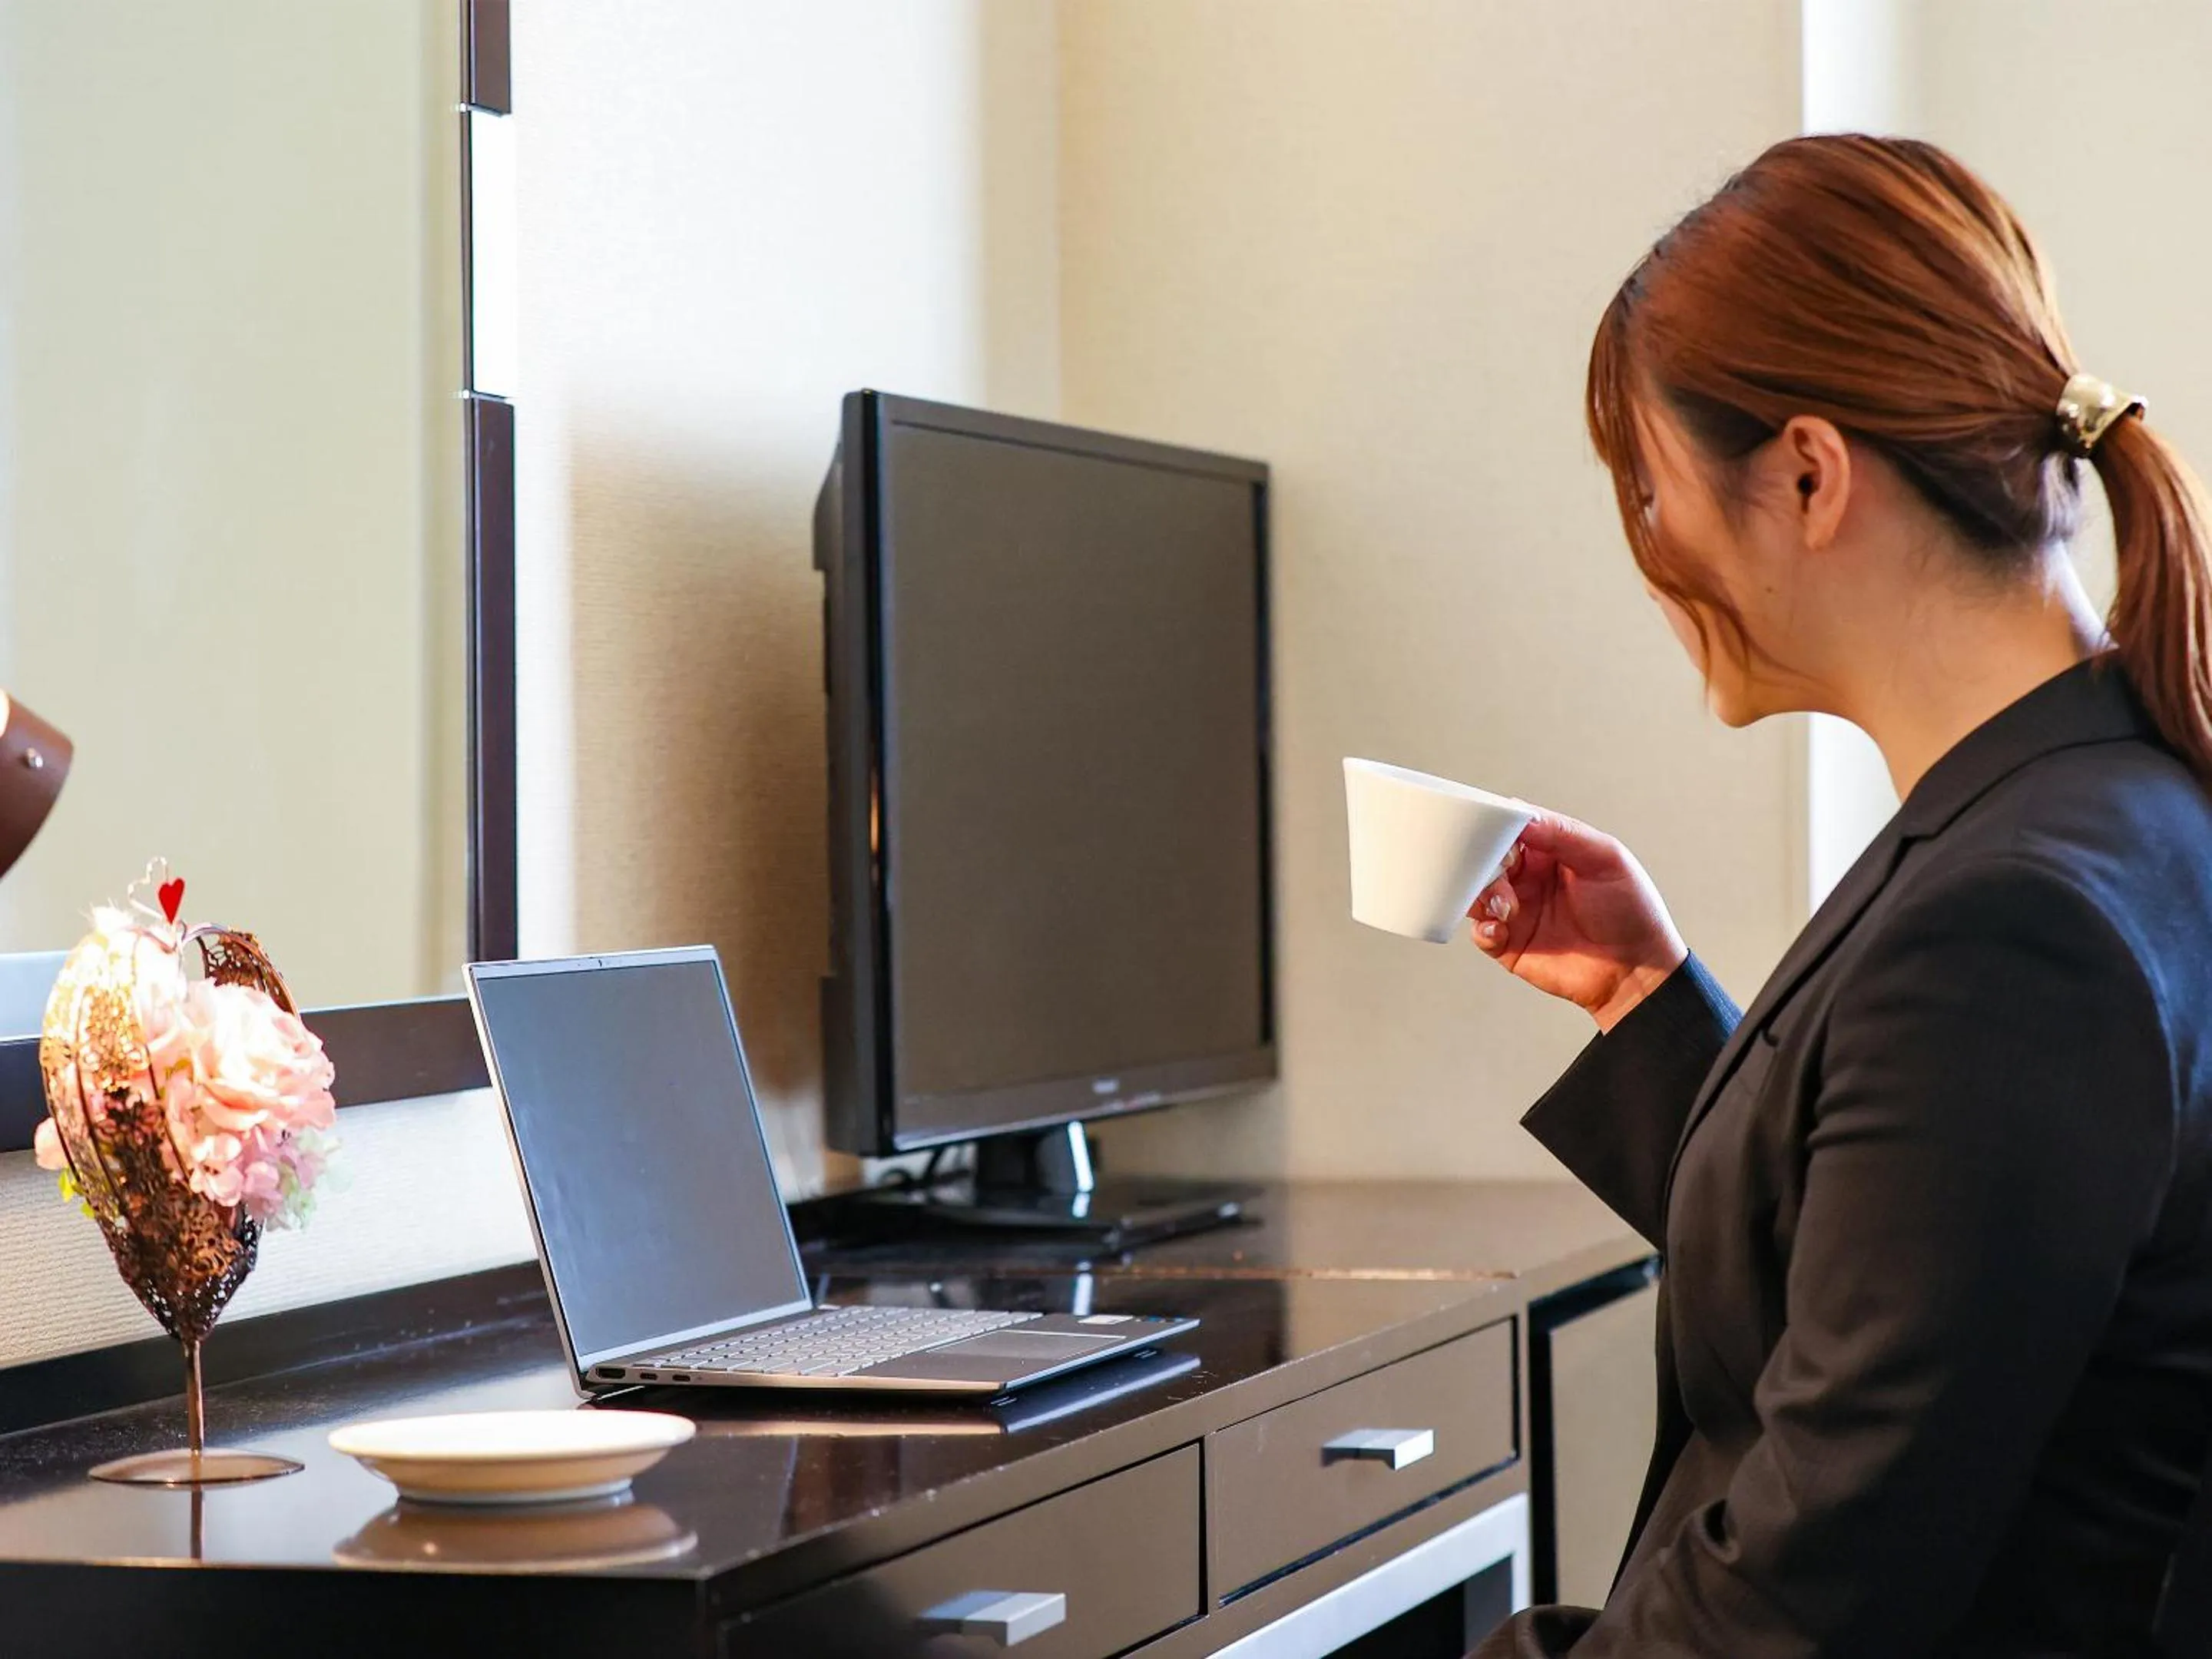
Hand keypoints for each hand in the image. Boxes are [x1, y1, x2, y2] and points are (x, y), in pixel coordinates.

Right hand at [1470, 811, 1686, 1030]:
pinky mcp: (1510, 944)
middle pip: (1486, 860)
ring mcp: (1517, 910)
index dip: (1495, 828)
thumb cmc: (1631, 911)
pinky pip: (1480, 932)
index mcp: (1549, 851)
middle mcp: (1529, 878)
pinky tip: (1501, 929)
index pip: (1510, 829)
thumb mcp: (1605, 858)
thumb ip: (1563, 833)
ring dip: (1483, 896)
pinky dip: (1483, 929)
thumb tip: (1522, 816)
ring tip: (1506, 907)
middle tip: (1499, 874)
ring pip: (1477, 893)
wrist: (1636, 969)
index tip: (1489, 833)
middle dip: (1484, 864)